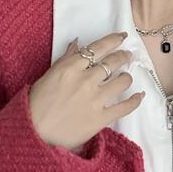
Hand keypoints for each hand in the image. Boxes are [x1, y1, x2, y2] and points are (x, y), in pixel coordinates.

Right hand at [28, 32, 144, 152]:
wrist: (33, 133)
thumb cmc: (36, 104)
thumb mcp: (48, 75)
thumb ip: (66, 59)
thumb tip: (78, 43)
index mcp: (71, 67)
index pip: (98, 48)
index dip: (113, 40)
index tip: (121, 38)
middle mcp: (86, 80)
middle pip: (113, 62)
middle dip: (123, 57)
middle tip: (126, 56)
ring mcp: (95, 99)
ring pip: (122, 81)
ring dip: (127, 77)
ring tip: (126, 78)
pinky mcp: (101, 118)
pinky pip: (125, 106)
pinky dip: (135, 100)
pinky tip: (139, 96)